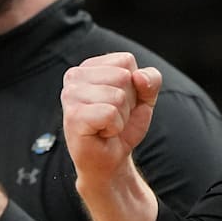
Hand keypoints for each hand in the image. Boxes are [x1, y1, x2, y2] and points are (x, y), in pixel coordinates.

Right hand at [61, 52, 160, 186]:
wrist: (111, 159)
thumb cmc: (123, 125)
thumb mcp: (145, 97)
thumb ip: (151, 79)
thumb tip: (138, 76)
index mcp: (90, 66)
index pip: (126, 61)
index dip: (134, 85)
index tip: (120, 101)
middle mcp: (75, 76)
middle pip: (123, 77)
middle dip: (128, 101)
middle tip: (114, 116)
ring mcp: (70, 95)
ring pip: (118, 96)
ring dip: (121, 116)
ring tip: (107, 125)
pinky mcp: (73, 116)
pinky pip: (110, 113)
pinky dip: (114, 127)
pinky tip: (102, 132)